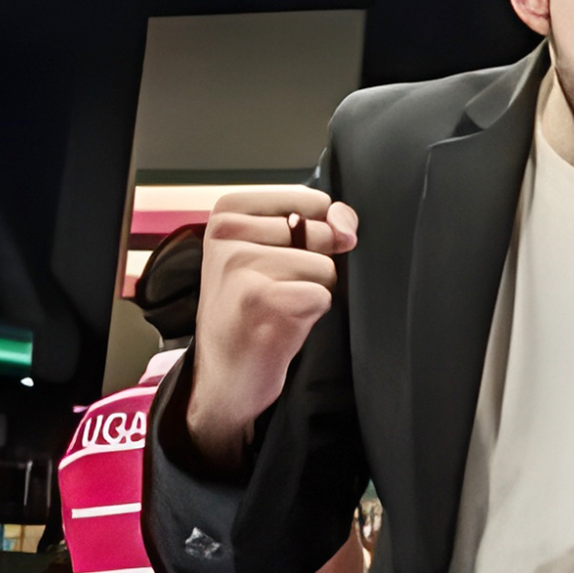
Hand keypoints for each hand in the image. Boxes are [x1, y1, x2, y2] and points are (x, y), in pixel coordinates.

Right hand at [187, 187, 358, 470]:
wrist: (227, 371)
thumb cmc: (257, 302)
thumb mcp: (279, 248)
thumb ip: (323, 221)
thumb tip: (346, 229)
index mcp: (229, 209)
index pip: (317, 201)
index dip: (320, 233)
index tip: (282, 257)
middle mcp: (227, 232)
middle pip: (322, 233)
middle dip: (314, 265)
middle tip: (275, 288)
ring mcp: (240, 265)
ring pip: (325, 266)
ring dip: (313, 291)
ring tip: (277, 306)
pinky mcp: (260, 299)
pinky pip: (322, 295)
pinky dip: (312, 314)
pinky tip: (280, 324)